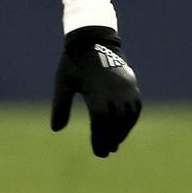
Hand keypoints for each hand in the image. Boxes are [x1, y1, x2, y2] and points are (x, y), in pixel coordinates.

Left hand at [50, 26, 141, 157]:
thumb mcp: (63, 83)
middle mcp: (114, 91)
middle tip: (104, 153)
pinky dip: (131, 120)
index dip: (100, 139)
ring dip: (122, 132)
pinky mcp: (132, 84)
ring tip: (114, 144)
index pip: (101, 122)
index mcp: (96, 92)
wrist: (93, 39)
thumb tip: (56, 129)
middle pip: (115, 123)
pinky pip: (136, 106)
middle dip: (110, 140)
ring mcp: (126, 87)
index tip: (97, 151)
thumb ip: (60, 106)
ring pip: (128, 116)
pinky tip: (124, 128)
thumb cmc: (74, 62)